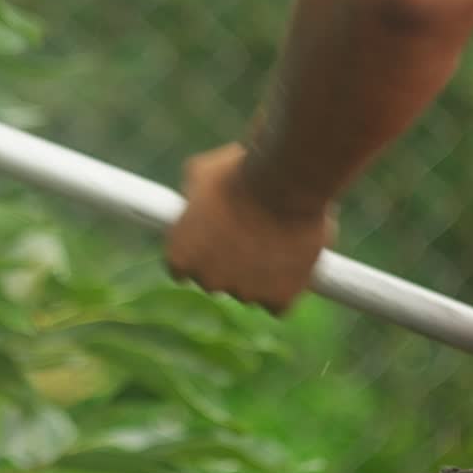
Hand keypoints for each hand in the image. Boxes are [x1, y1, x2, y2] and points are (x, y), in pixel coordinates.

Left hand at [165, 144, 336, 314]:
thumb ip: (195, 195)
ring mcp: (243, 292)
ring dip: (258, 274)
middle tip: (249, 235)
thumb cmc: (241, 170)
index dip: (199, 252)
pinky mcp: (278, 299)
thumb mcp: (203, 173)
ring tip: (277, 240)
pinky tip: (292, 266)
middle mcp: (207, 280)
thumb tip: (197, 196)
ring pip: (249, 291)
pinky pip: (278, 303)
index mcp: (180, 254)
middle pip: (215, 280)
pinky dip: (285, 287)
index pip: (181, 268)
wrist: (284, 182)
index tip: (213, 240)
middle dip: (228, 262)